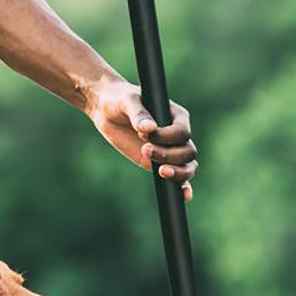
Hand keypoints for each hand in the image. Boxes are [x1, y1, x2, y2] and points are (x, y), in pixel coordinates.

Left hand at [88, 76, 197, 199]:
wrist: (107, 110)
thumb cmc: (120, 100)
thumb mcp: (127, 102)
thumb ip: (139, 114)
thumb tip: (149, 128)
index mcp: (176, 116)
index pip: (182, 132)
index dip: (166, 137)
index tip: (144, 134)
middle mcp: (177, 134)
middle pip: (188, 152)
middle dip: (169, 155)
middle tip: (145, 149)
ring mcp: (170, 150)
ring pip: (188, 166)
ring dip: (177, 172)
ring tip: (160, 172)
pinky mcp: (160, 162)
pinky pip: (178, 177)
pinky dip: (183, 186)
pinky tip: (184, 196)